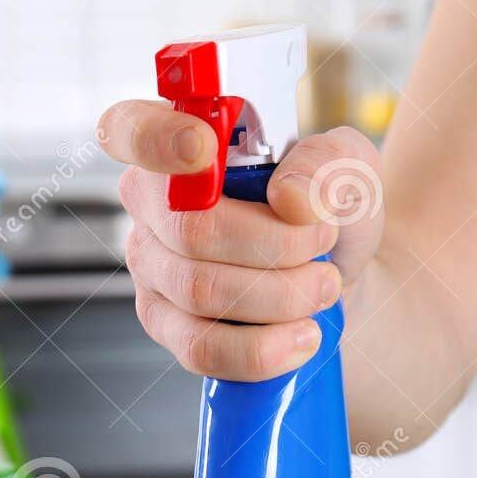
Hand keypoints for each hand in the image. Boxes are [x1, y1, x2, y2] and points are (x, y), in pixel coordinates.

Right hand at [98, 99, 384, 381]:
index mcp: (180, 142)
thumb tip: (289, 198)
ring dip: (282, 296)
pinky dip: (264, 348)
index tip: (203, 147)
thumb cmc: (330, 208)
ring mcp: (152, 269)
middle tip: (325, 243)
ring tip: (325, 287)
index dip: (155, 138)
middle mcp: (151, 206)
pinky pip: (202, 347)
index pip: (129, 129)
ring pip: (202, 293)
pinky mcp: (168, 326)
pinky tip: (302, 336)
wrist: (343, 275)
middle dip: (275, 246)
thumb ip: (325, 162)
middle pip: (190, 230)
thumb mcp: (347, 163)